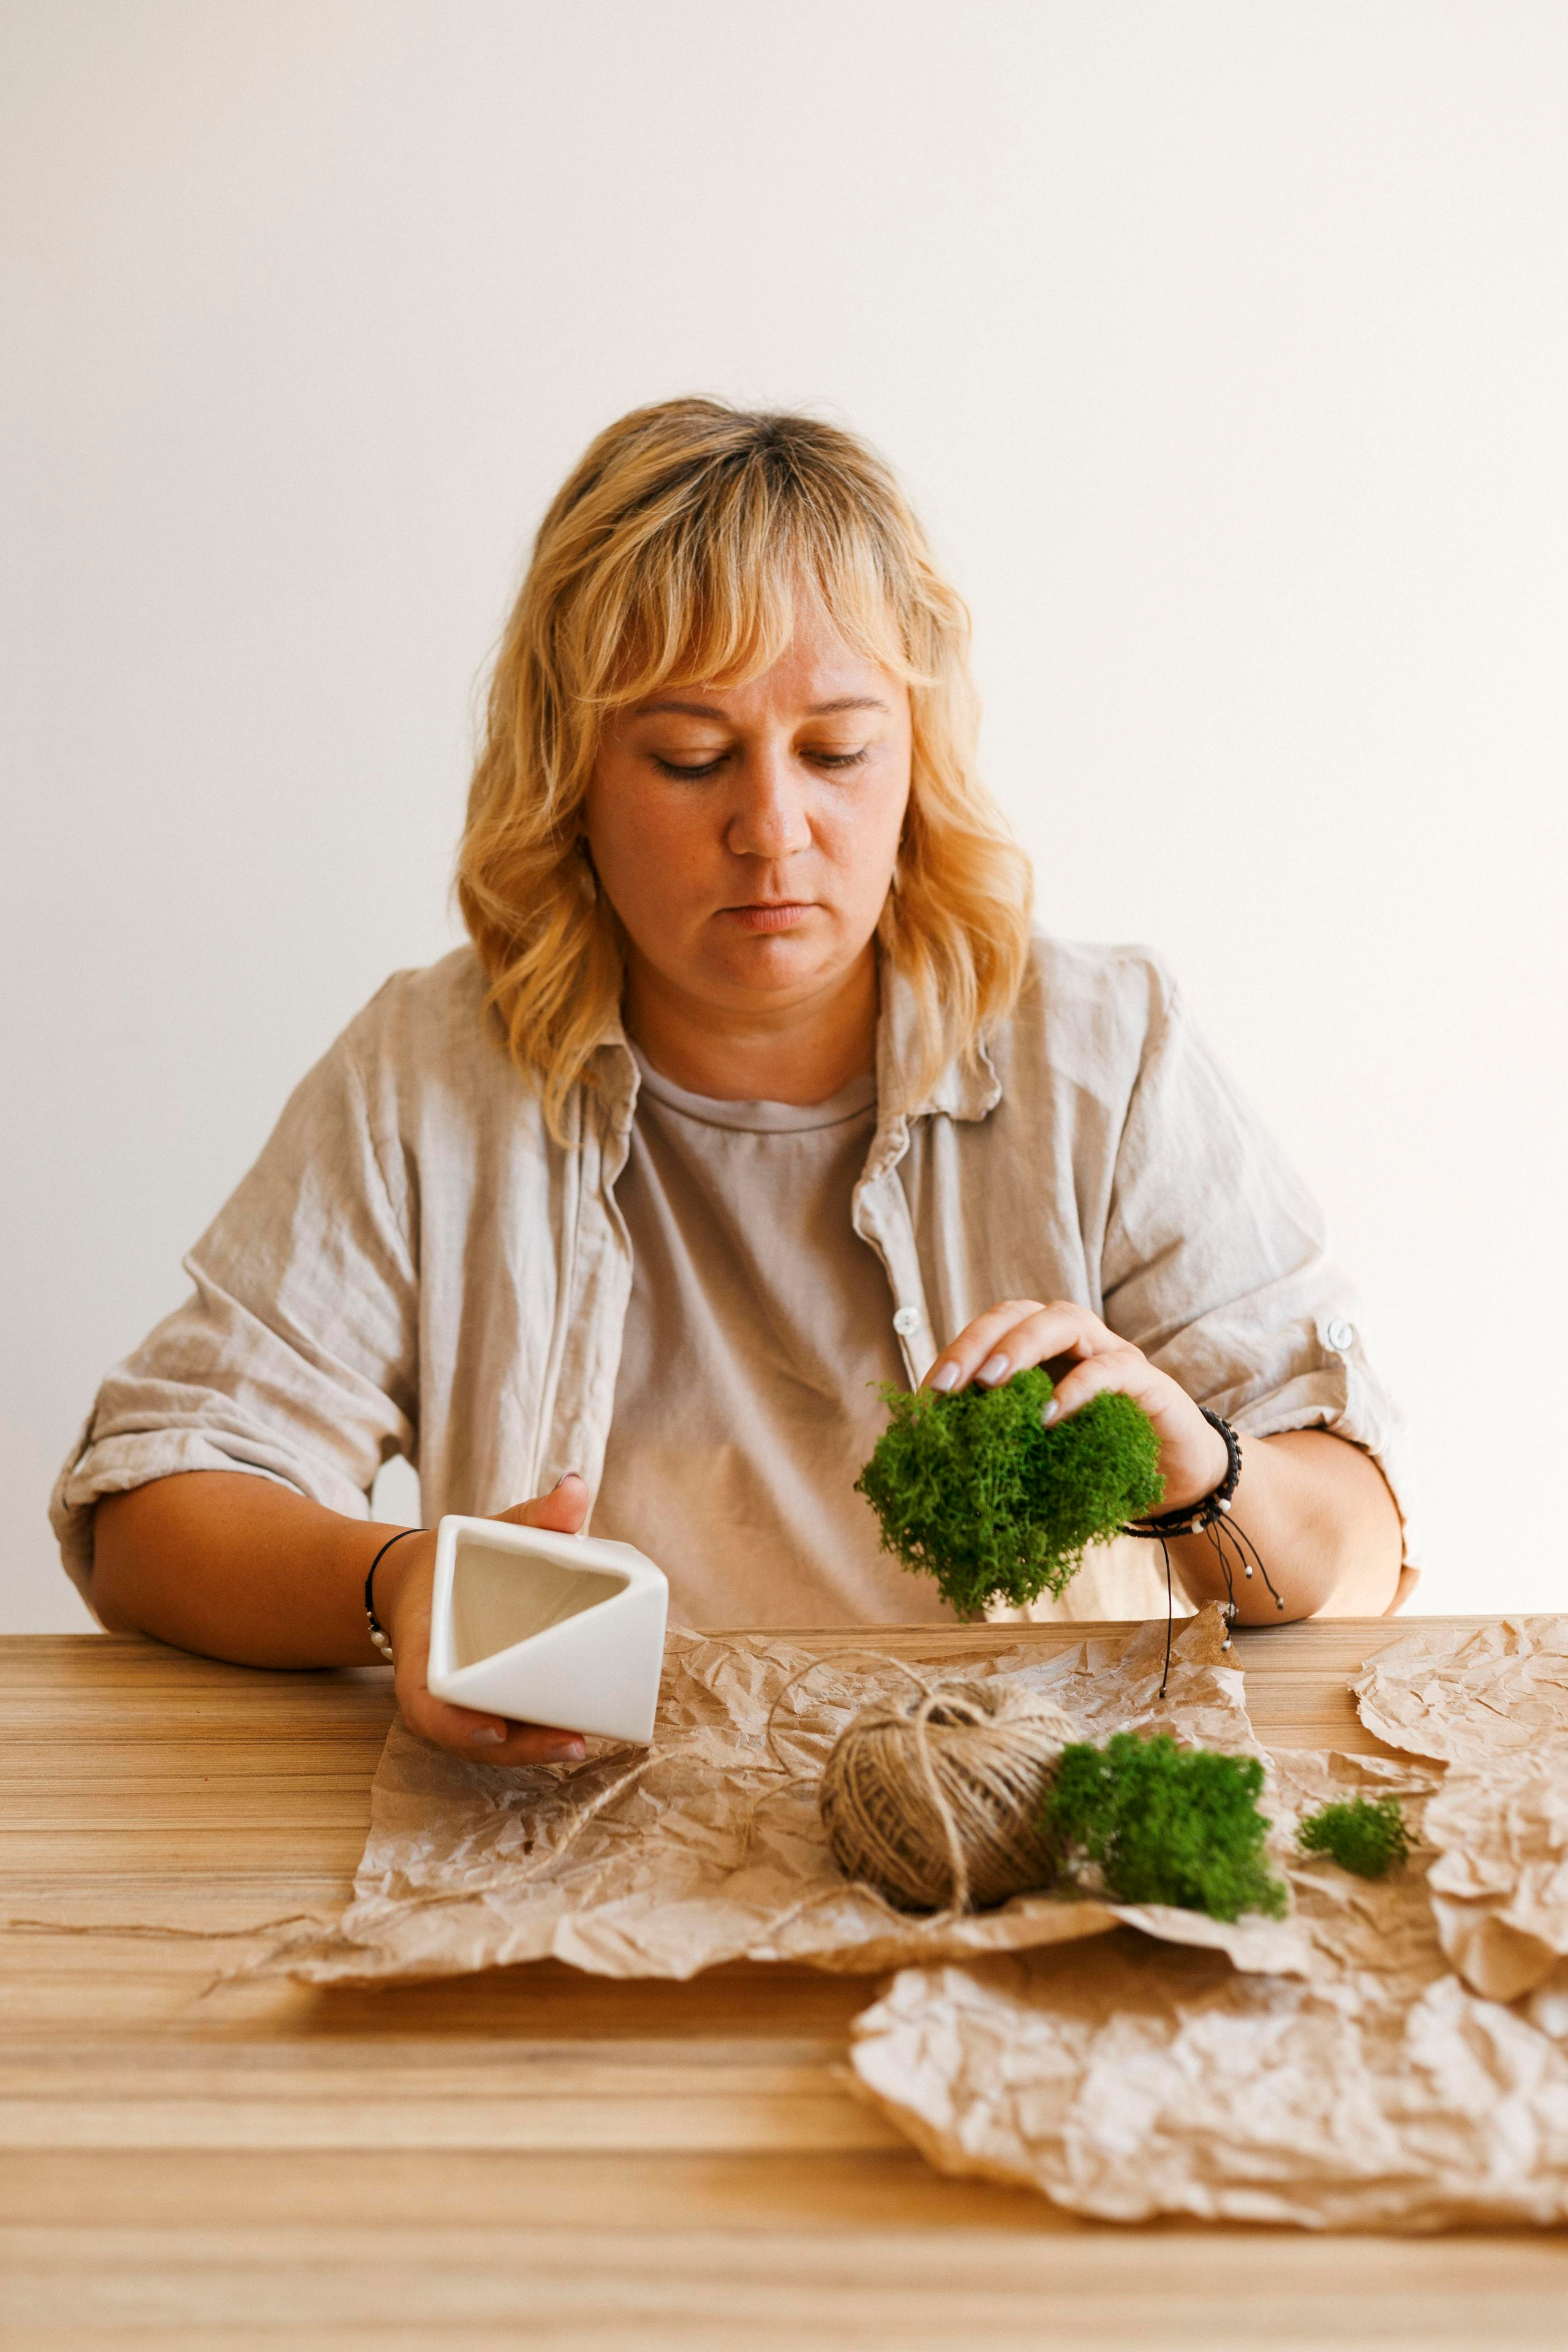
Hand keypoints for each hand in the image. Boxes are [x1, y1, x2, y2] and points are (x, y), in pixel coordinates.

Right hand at [373, 1474, 592, 1765]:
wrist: (422, 1582)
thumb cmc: (455, 1559)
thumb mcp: (486, 1529)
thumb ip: (533, 1514)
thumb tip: (576, 1485)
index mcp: (420, 1649)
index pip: (425, 1702)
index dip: (454, 1725)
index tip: (494, 1729)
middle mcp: (437, 1686)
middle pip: (467, 1734)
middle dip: (516, 1748)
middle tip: (570, 1742)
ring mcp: (459, 1701)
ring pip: (487, 1741)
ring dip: (530, 1750)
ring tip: (579, 1743)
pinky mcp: (482, 1703)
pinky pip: (502, 1728)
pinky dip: (530, 1737)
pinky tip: (571, 1736)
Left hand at [921, 1299, 1227, 1515]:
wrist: (1176, 1483)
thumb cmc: (1097, 1462)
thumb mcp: (1039, 1453)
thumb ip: (999, 1442)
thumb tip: (933, 1461)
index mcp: (1042, 1354)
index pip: (990, 1332)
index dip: (954, 1356)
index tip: (926, 1398)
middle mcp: (1075, 1341)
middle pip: (1018, 1313)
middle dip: (976, 1343)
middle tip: (947, 1386)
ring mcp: (1113, 1354)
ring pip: (1064, 1320)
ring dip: (1021, 1346)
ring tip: (991, 1383)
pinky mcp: (1149, 1382)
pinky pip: (1111, 1369)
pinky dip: (1077, 1387)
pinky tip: (1050, 1416)